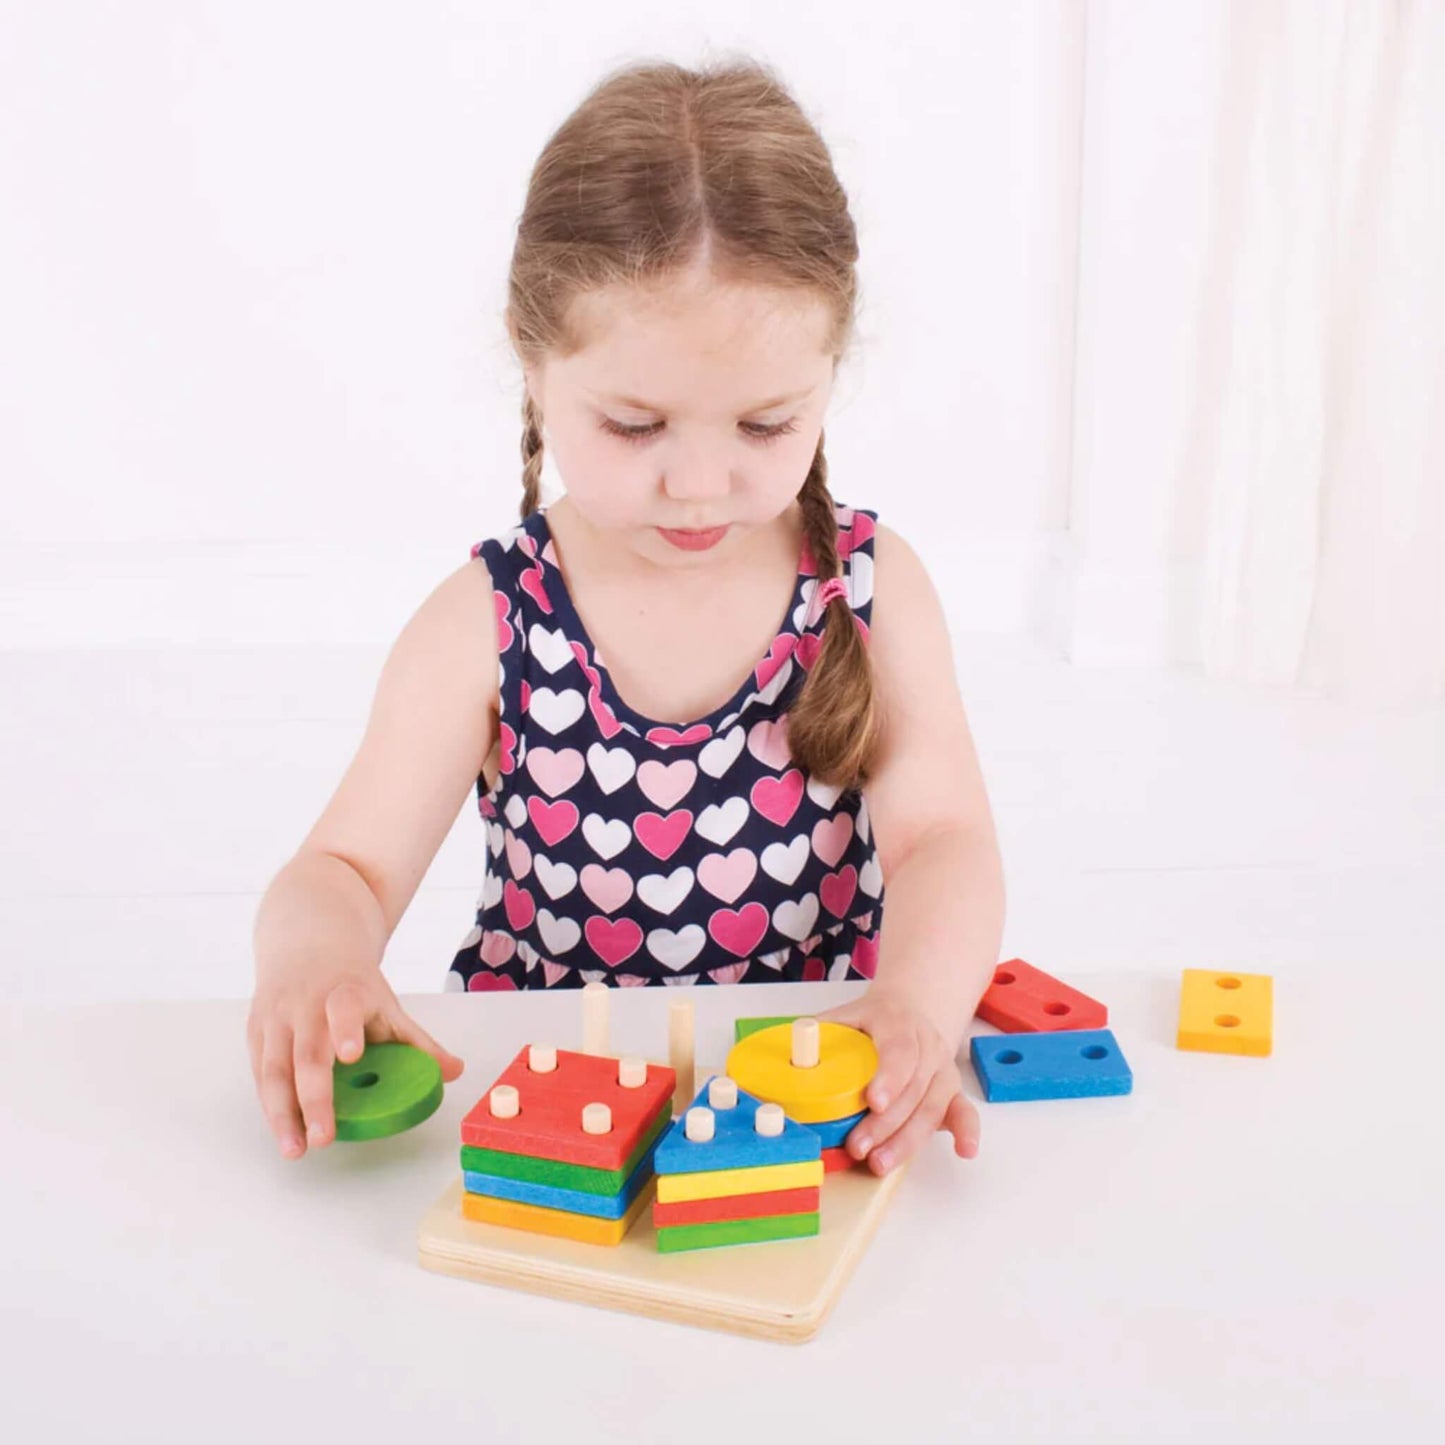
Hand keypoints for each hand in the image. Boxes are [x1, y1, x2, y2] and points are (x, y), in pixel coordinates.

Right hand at [247, 961, 464, 1159]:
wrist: (309, 943)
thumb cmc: (353, 985)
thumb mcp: (387, 1003)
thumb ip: (417, 1041)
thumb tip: (454, 1071)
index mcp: (346, 992)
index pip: (345, 1008)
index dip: (346, 1029)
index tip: (351, 1054)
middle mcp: (306, 1005)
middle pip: (306, 1053)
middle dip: (313, 1098)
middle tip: (323, 1138)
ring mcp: (276, 1019)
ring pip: (273, 1070)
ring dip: (282, 1115)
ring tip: (295, 1150)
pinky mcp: (256, 1032)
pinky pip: (260, 1074)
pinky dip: (270, 1106)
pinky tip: (283, 1132)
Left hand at [817, 988, 979, 1175]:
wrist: (911, 1009)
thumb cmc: (872, 1020)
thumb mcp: (846, 1015)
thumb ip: (821, 1031)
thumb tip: (791, 1053)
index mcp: (897, 1023)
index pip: (899, 1051)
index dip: (889, 1078)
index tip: (873, 1101)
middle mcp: (926, 1046)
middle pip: (913, 1089)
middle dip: (885, 1124)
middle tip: (859, 1147)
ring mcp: (942, 1070)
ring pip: (932, 1108)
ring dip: (907, 1140)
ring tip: (879, 1164)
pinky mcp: (952, 1091)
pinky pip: (964, 1111)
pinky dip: (967, 1131)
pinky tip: (964, 1151)